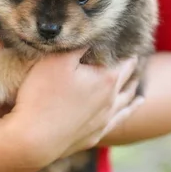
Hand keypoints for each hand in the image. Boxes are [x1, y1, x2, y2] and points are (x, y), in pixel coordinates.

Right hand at [5, 50, 142, 171]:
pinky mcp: (95, 136)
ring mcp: (105, 120)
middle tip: (132, 56)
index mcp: (106, 79)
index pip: (124, 59)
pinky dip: (131, 109)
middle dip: (130, 66)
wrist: (33, 139)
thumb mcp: (56, 60)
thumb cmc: (42, 95)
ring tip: (137, 79)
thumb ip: (77, 45)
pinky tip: (136, 104)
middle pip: (128, 78)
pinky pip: (120, 119)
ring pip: (128, 100)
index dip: (125, 49)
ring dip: (133, 87)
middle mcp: (112, 100)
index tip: (127, 41)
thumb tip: (92, 32)